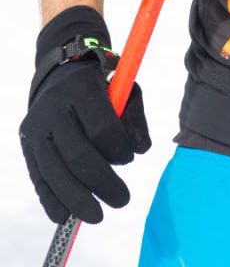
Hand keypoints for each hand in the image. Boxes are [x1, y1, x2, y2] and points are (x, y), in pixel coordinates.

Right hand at [19, 5, 149, 223]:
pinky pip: (38, 177)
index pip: (102, 128)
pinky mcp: (27, 144)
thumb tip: (140, 150)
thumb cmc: (102, 86)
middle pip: (77, 154)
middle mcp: (54, 107)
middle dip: (102, 182)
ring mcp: (37, 127)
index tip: (129, 158)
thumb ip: (135, 119)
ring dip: (77, 199)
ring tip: (97, 216)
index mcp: (81, 89)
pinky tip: (64, 217)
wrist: (60, 73)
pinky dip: (51, 200)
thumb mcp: (125, 89)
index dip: (118, 150)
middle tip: (122, 200)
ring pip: (55, 171)